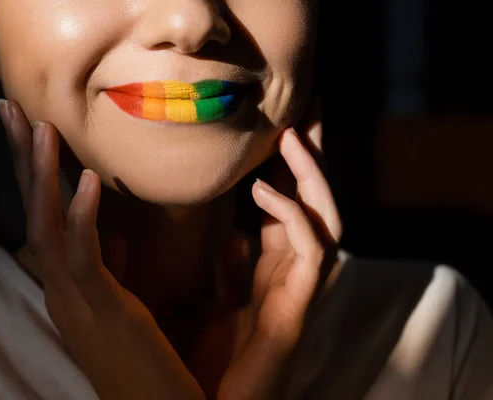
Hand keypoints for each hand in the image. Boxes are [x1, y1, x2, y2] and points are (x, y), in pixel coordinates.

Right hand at [0, 100, 204, 399]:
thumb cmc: (142, 357)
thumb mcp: (121, 302)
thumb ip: (110, 264)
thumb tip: (112, 228)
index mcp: (67, 283)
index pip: (43, 215)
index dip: (32, 170)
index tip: (30, 126)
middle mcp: (60, 288)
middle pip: (32, 212)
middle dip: (20, 160)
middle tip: (9, 107)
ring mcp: (75, 301)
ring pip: (46, 228)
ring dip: (41, 178)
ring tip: (40, 129)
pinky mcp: (102, 313)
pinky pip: (86, 258)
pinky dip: (83, 218)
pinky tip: (90, 181)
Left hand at [190, 105, 341, 398]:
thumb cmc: (216, 361)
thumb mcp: (218, 304)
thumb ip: (230, 271)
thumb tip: (235, 233)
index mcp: (273, 269)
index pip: (290, 204)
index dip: (291, 166)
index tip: (281, 125)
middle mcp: (293, 272)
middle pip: (315, 202)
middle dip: (314, 156)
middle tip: (307, 107)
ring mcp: (300, 288)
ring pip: (325, 218)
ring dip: (311, 174)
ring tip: (292, 134)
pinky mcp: (297, 306)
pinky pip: (311, 253)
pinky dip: (293, 217)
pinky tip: (263, 191)